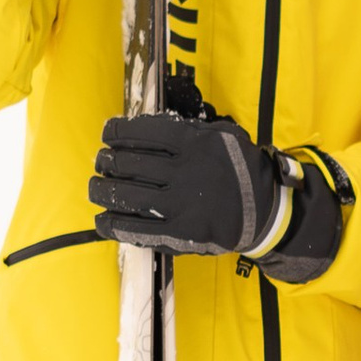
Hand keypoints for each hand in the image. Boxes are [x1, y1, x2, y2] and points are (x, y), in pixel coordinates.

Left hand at [89, 114, 348, 277]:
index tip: (107, 134)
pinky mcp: (179, 233)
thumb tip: (142, 127)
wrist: (265, 211)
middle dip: (106, 162)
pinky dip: (113, 225)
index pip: (142, 132)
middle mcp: (184, 172)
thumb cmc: (239, 169)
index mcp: (194, 143)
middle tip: (100, 163)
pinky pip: (136, 229)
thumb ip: (186, 129)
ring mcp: (180, 205)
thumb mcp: (222, 136)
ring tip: (95, 188)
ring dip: (102, 191)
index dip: (116, 132)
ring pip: (126, 196)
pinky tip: (102, 220)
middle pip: (128, 164)